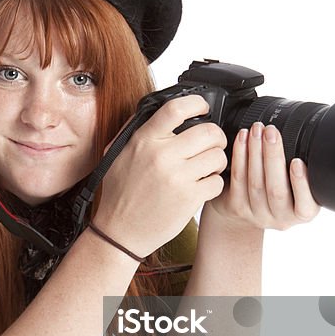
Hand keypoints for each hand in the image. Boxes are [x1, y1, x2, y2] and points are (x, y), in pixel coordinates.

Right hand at [96, 95, 227, 255]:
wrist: (119, 232)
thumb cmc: (119, 195)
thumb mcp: (117, 155)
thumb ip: (138, 132)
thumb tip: (158, 112)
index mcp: (143, 141)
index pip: (176, 108)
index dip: (196, 103)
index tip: (203, 108)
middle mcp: (161, 156)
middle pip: (208, 132)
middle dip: (216, 137)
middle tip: (212, 144)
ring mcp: (177, 177)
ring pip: (217, 157)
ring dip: (217, 161)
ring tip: (206, 168)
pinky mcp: (189, 198)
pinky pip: (217, 182)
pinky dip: (214, 184)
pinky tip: (201, 187)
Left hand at [204, 122, 319, 232]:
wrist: (248, 212)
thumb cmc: (279, 190)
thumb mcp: (297, 188)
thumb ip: (300, 171)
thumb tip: (303, 137)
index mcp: (302, 213)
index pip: (305, 205)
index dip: (301, 184)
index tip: (297, 161)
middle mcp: (280, 218)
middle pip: (276, 189)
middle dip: (273, 156)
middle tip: (271, 132)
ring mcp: (257, 215)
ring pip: (255, 183)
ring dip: (255, 152)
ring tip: (256, 130)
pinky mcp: (237, 207)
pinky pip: (238, 179)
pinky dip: (240, 156)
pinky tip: (242, 139)